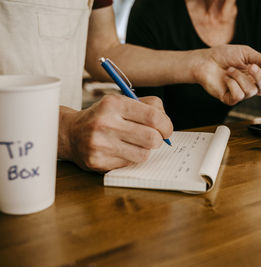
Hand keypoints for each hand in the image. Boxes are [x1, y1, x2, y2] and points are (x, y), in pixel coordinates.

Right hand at [58, 95, 172, 171]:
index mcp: (114, 104)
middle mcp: (105, 123)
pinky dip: (130, 158)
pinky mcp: (98, 161)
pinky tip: (120, 151)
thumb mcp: (123, 102)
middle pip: (152, 138)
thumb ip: (149, 106)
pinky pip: (129, 164)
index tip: (166, 129)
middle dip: (158, 140)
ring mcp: (100, 144)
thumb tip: (166, 124)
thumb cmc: (104, 116)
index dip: (166, 125)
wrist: (71, 133)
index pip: (153, 116)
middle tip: (154, 138)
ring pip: (143, 154)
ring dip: (145, 150)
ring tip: (135, 144)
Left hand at [190, 45, 260, 109]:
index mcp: (257, 78)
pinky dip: (231, 83)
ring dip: (240, 77)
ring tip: (229, 71)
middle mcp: (250, 87)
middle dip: (260, 77)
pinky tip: (224, 79)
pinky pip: (238, 94)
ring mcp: (240, 95)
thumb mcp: (247, 53)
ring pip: (251, 91)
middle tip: (251, 67)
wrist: (206, 60)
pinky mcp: (230, 99)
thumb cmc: (224, 55)